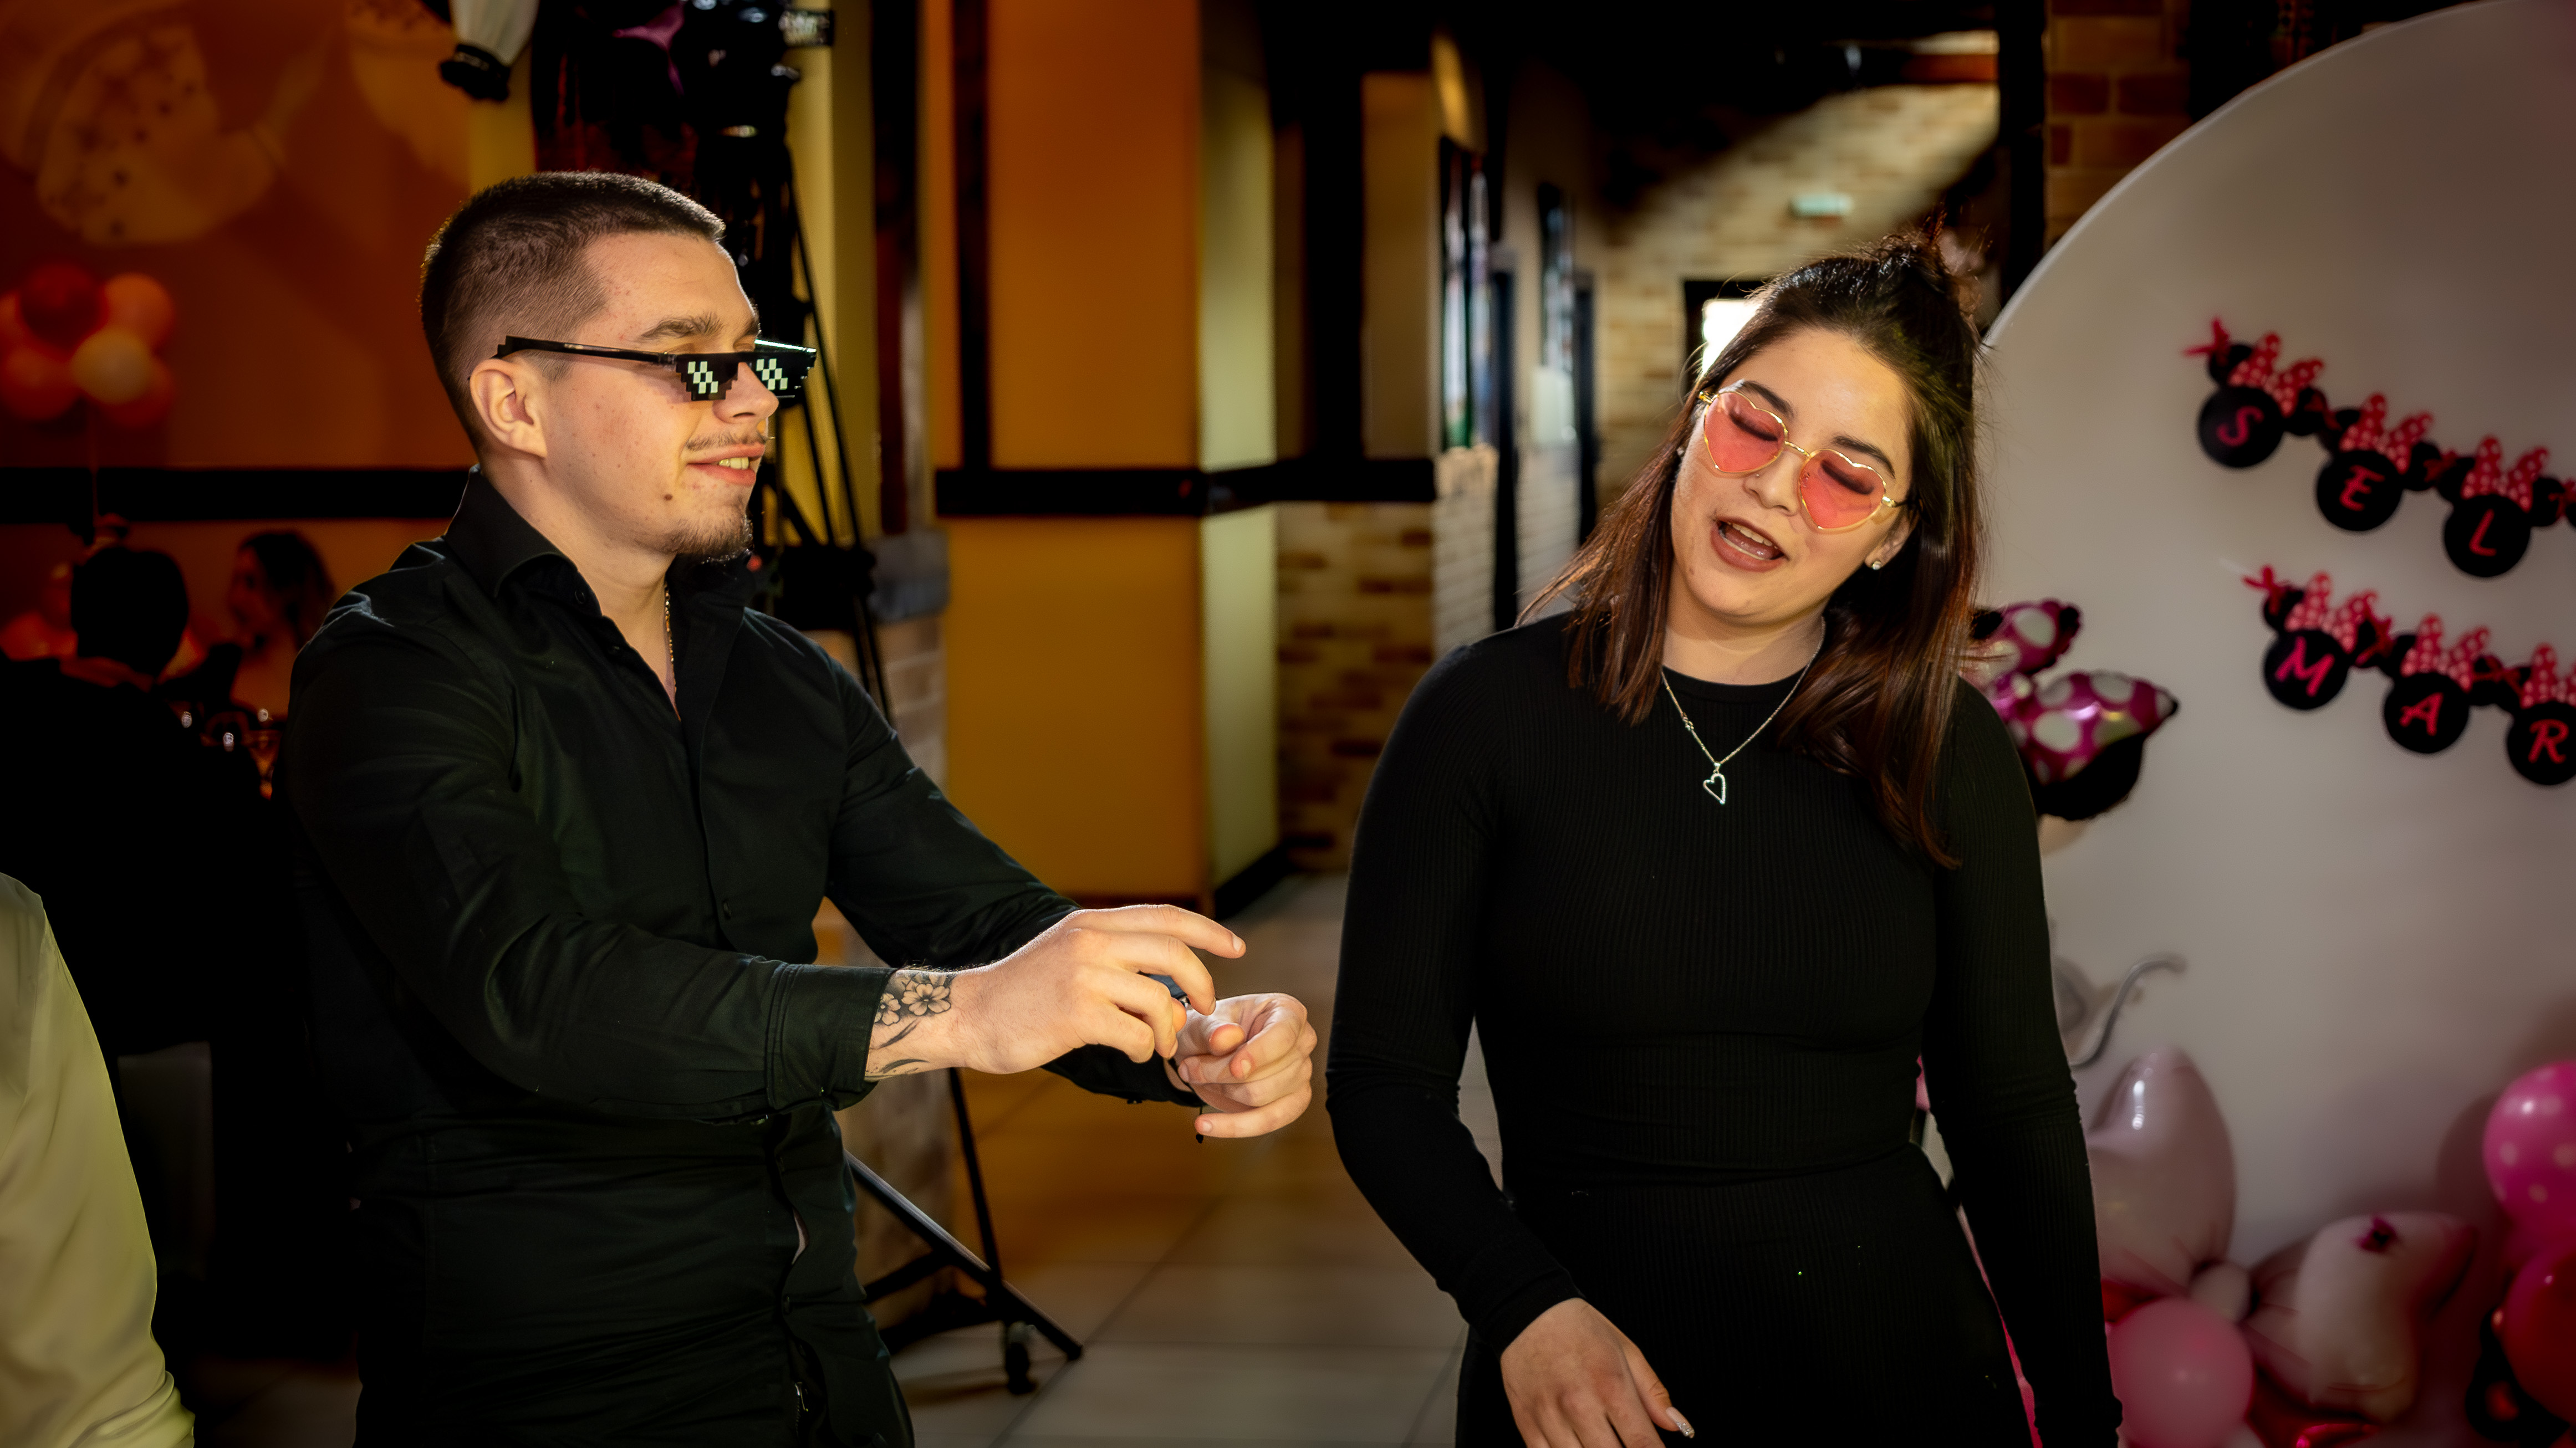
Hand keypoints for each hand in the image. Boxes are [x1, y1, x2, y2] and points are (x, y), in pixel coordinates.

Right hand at [866, 906, 1239, 1079]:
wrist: (968, 1016)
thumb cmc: (1022, 994)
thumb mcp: (1067, 953)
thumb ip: (1112, 954)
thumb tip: (1170, 980)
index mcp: (1091, 923)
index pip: (1165, 915)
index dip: (1208, 930)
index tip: (1237, 948)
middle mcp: (1090, 941)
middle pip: (1173, 952)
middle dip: (1201, 984)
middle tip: (1204, 1009)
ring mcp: (1083, 976)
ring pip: (1159, 1000)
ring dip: (1169, 1030)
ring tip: (1158, 1044)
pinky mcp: (1076, 1014)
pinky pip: (1137, 1034)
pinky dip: (1146, 1049)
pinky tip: (1134, 1053)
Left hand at [1164, 993, 1314, 1137]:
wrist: (1205, 1050)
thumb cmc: (1211, 1029)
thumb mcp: (1203, 1021)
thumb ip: (1213, 1029)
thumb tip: (1227, 1038)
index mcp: (1288, 1012)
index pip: (1283, 1036)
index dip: (1259, 1054)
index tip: (1235, 1068)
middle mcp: (1302, 1043)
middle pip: (1267, 1074)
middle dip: (1222, 1075)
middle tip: (1190, 1067)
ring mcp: (1300, 1075)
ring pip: (1261, 1097)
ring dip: (1222, 1091)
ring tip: (1199, 1077)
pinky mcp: (1292, 1103)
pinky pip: (1266, 1123)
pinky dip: (1233, 1126)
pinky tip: (1206, 1125)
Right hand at [1499, 1299, 1690, 1446]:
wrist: (1527, 1312)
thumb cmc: (1578, 1329)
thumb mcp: (1625, 1350)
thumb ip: (1653, 1392)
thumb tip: (1677, 1425)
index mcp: (1610, 1386)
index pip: (1642, 1444)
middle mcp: (1579, 1404)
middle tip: (1626, 1444)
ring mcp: (1549, 1417)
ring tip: (1600, 1443)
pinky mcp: (1526, 1424)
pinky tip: (1576, 1446)